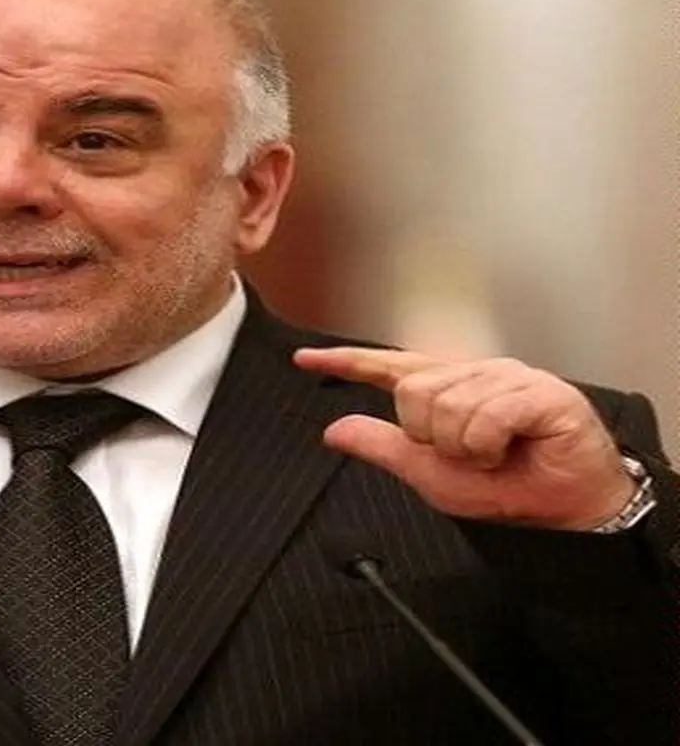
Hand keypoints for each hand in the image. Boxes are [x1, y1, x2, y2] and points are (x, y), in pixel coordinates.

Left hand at [294, 347, 634, 530]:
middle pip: (412, 393)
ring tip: (495, 455)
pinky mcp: (538, 389)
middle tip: (470, 457)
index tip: (305, 359)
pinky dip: (488, 446)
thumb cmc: (508, 489)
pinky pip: (485, 416)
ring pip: (447, 406)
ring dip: (465, 448)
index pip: (389, 368)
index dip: (347, 363)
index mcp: (448, 390)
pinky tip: (511, 449)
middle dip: (430, 438)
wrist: (565, 511)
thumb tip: (335, 430)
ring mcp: (506, 377)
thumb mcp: (431, 475)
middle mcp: (473, 375)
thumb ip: (384, 448)